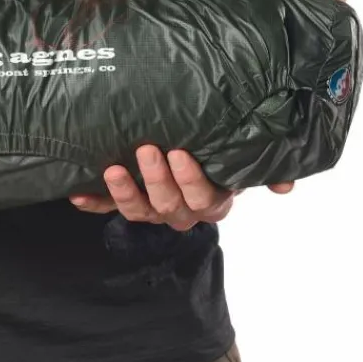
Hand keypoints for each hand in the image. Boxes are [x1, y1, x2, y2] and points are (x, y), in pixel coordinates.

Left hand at [69, 145, 292, 230]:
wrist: (190, 150)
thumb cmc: (218, 150)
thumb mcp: (242, 156)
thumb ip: (264, 167)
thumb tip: (285, 185)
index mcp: (213, 200)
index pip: (206, 198)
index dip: (191, 180)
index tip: (181, 153)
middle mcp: (182, 210)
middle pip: (170, 206)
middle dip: (157, 179)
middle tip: (147, 149)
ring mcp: (151, 208)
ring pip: (139, 211)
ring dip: (124, 193)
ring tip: (112, 169)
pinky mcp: (124, 202)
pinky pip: (106, 208)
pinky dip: (93, 202)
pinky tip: (77, 194)